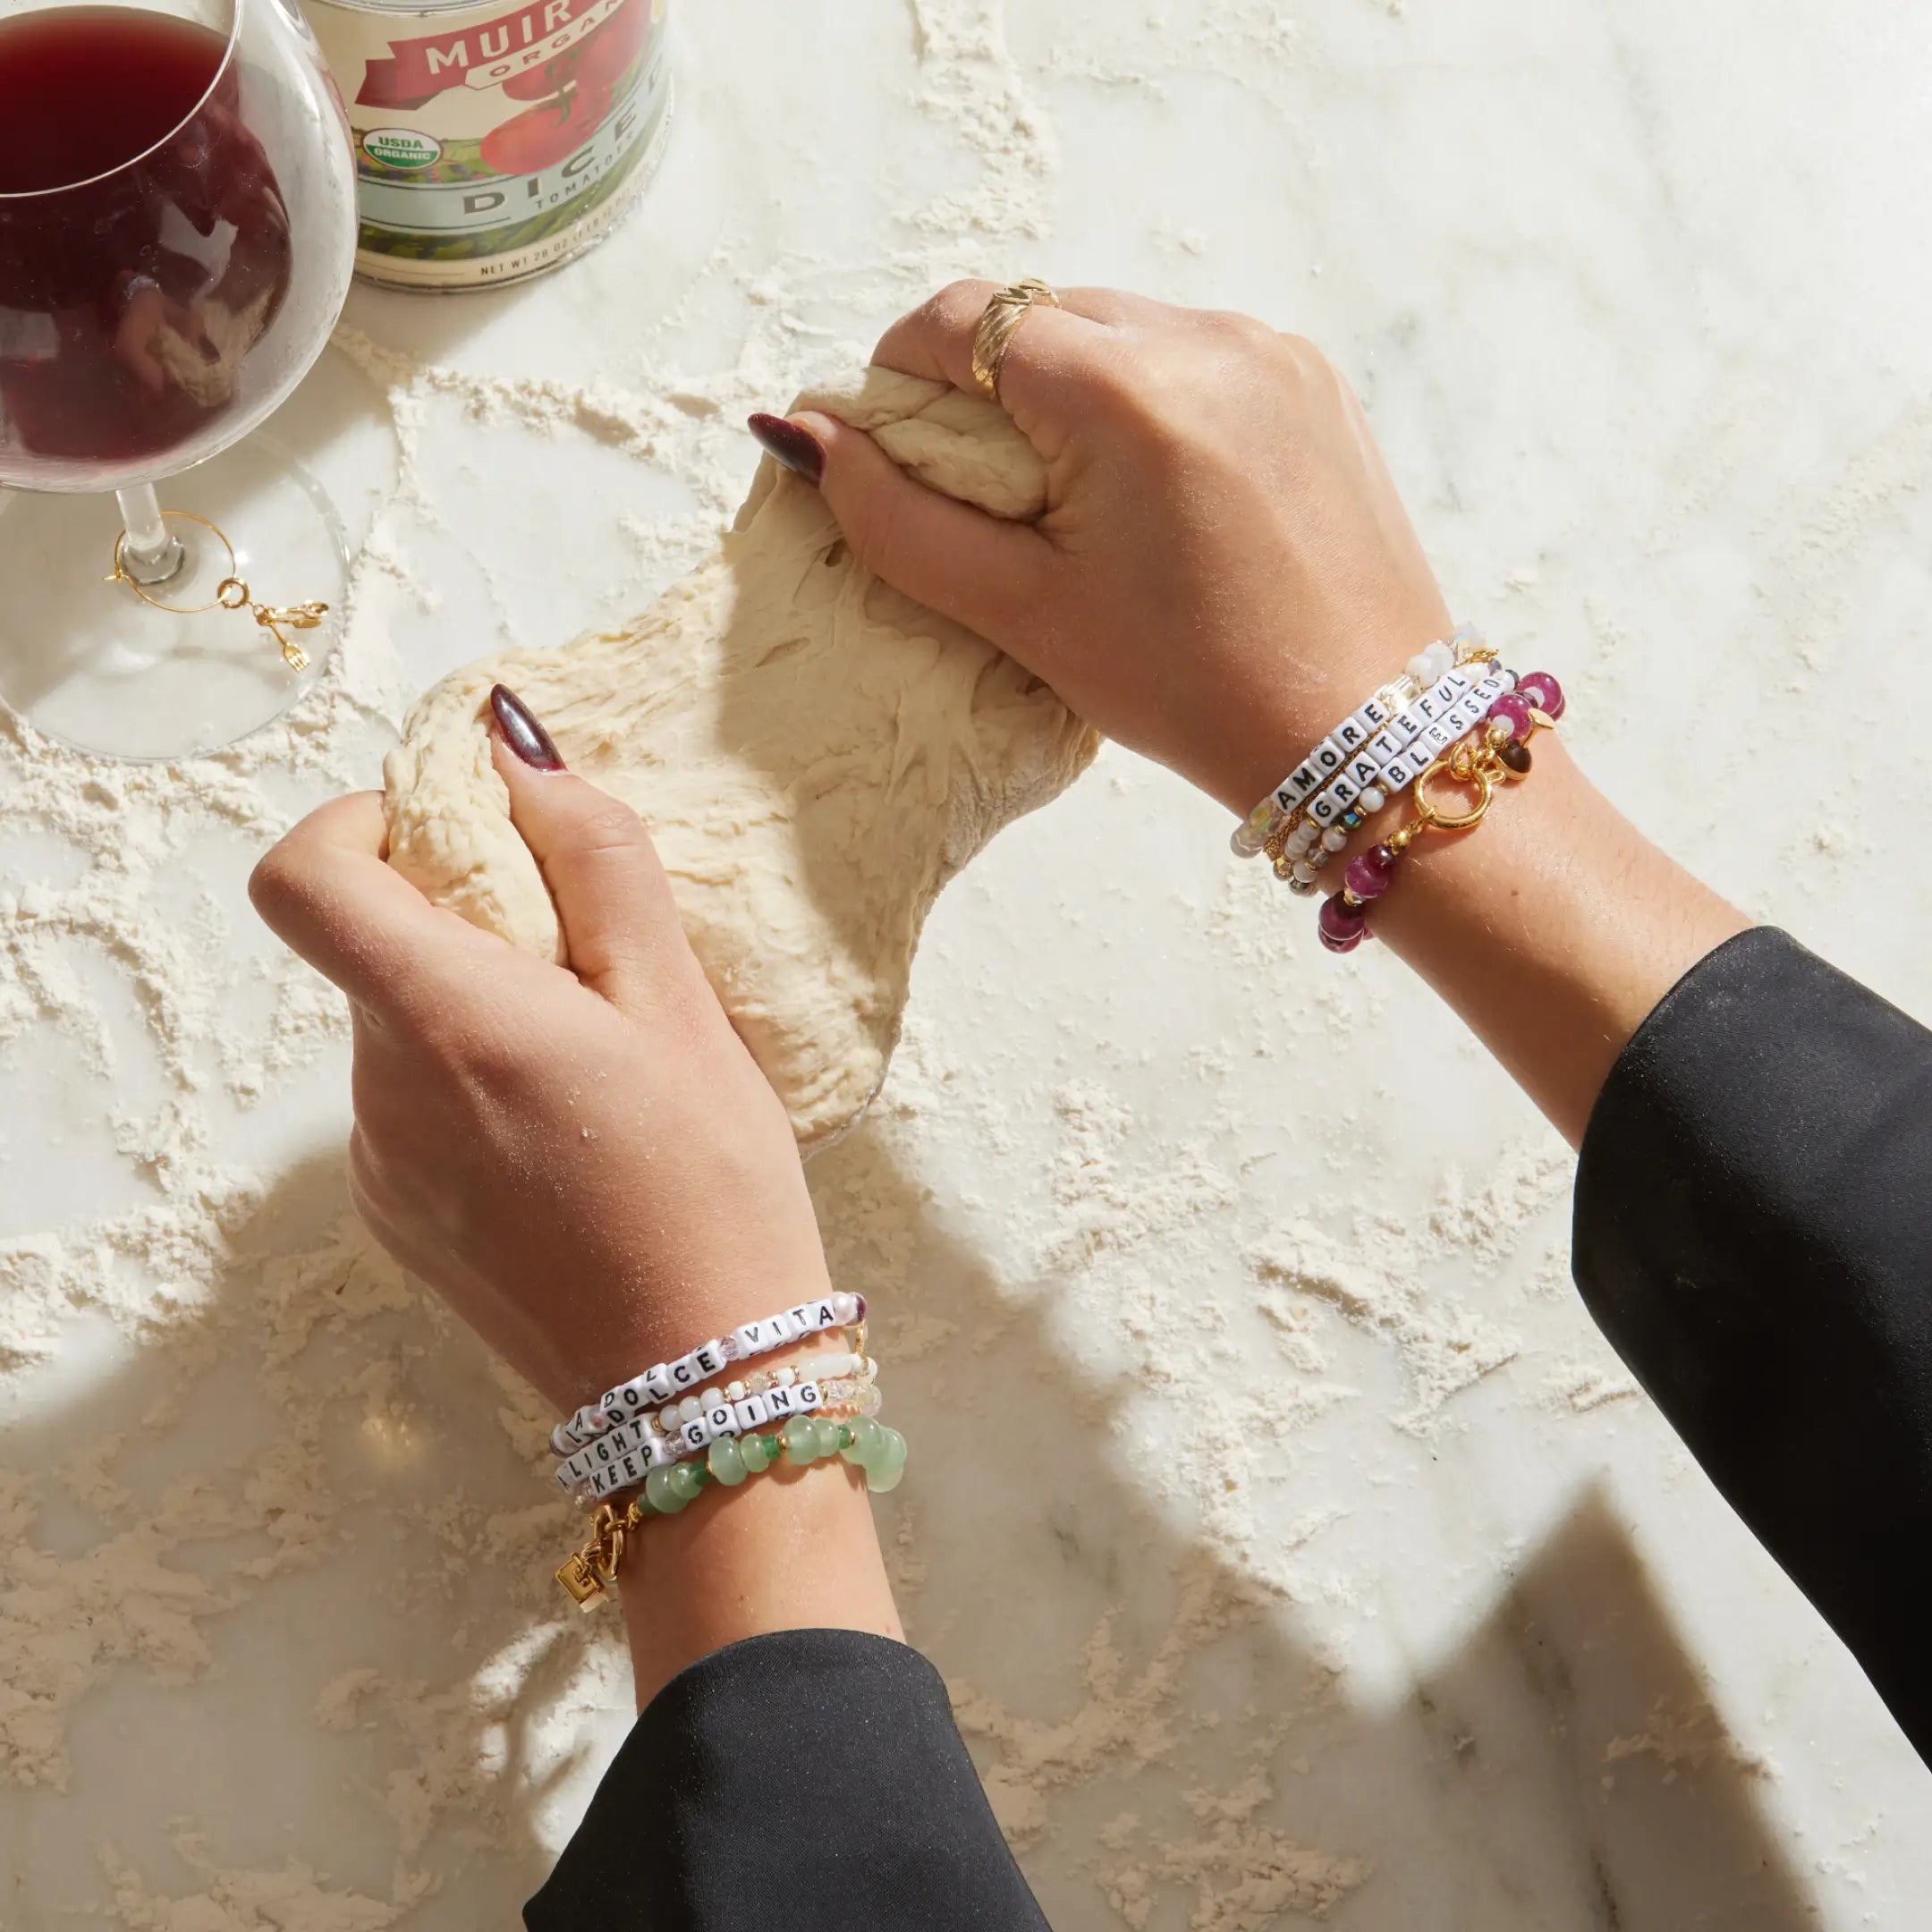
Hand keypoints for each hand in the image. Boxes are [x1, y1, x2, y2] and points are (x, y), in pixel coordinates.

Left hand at [248, 687, 830, 1415]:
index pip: (306, 877)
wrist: (702, 1384)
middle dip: (466, 919)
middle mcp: (385, 1095)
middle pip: (371, 948)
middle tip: (593, 965)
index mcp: (451, 1024)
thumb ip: (597, 861)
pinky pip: (411, 1104)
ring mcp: (381, 1166)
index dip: (361, 822)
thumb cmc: (711, 1190)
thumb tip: (515, 751)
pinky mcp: (398, 1219)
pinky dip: (474, 1081)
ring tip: (599, 1065)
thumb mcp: (682, 1005)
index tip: (461, 831)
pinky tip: (573, 1134)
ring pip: (400, 1026)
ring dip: (479, 1005)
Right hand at [755, 283, 1451, 814]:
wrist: (1364, 735)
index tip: (890, 436)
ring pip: (1116, 326)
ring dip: (1065, 387)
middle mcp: (1205, 339)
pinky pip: (1190, 353)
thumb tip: (808, 439)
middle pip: (1040, 314)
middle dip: (983, 383)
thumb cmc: (1193, 691)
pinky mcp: (1310, 378)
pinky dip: (1143, 399)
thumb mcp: (1024, 614)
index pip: (966, 318)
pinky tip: (1149, 495)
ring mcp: (1270, 351)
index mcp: (1125, 392)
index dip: (902, 369)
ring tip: (1071, 501)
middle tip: (977, 487)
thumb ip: (899, 521)